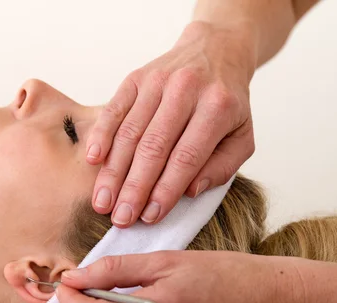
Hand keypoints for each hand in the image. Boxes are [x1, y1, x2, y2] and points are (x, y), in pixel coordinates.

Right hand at [87, 21, 256, 226]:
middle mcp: (186, 90)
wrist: (216, 50)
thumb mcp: (242, 135)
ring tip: (103, 202)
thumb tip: (189, 190)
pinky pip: (114, 109)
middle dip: (134, 188)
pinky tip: (94, 161)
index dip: (166, 189)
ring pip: (130, 132)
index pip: (187, 156)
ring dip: (114, 171)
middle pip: (154, 147)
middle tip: (121, 218)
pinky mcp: (136, 78)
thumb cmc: (227, 103)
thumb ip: (223, 166)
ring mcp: (158, 81)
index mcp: (218, 107)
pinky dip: (101, 135)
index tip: (150, 217)